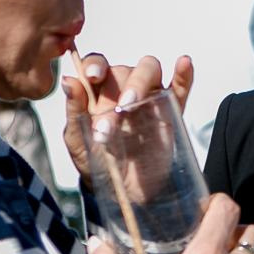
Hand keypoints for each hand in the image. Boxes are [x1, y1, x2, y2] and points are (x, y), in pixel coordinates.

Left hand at [61, 53, 192, 174]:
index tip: (91, 77)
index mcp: (98, 91)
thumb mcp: (77, 140)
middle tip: (108, 122)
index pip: (97, 64)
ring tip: (129, 105)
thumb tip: (69, 81)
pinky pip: (181, 88)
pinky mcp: (171, 110)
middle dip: (114, 92)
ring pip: (149, 70)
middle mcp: (123, 88)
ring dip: (139, 82)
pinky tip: (183, 64)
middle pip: (123, 70)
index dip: (95, 65)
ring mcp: (149, 97)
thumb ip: (74, 111)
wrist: (121, 189)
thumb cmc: (96, 161)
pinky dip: (184, 74)